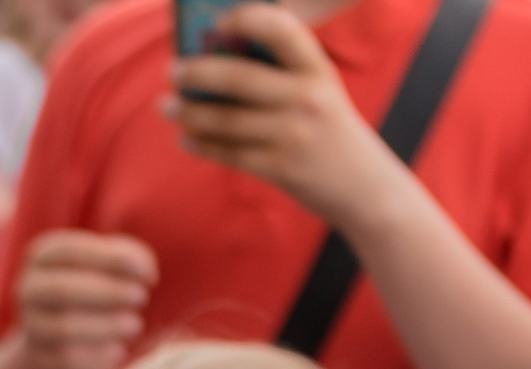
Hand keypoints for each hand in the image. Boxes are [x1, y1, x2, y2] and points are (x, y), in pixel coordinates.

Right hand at [14, 230, 158, 368]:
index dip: (114, 261)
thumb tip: (146, 273)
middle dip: (109, 294)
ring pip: (65, 329)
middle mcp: (29, 289)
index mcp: (43, 257)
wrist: (58, 340)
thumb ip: (132, 258)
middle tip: (142, 298)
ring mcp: (31, 326)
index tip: (150, 276)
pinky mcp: (39, 359)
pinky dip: (99, 358)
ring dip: (108, 327)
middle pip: (64, 291)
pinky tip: (118, 352)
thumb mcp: (111, 265)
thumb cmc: (94, 290)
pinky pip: (68, 361)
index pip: (72, 253)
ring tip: (134, 326)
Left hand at [166, 6, 407, 230]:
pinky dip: (201, 145)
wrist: (366, 188)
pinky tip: (184, 138)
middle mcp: (307, 98)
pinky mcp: (280, 167)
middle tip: (173, 70)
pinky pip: (228, 153)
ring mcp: (293, 134)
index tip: (217, 21)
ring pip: (226, 119)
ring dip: (188, 112)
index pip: (283, 30)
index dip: (247, 19)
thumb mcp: (321, 94)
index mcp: (319, 70)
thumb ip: (281, 77)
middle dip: (197, 73)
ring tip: (165, 105)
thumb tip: (216, 63)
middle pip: (239, 79)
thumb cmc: (331, 133)